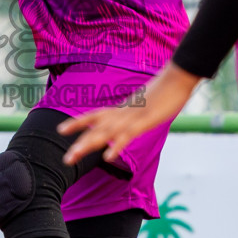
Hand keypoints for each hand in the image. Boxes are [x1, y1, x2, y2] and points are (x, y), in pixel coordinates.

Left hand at [57, 62, 201, 164]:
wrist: (177, 77)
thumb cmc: (165, 90)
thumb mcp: (147, 104)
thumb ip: (137, 112)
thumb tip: (132, 120)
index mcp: (122, 108)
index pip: (95, 115)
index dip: (78, 122)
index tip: (61, 130)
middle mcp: (123, 112)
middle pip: (96, 128)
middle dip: (80, 143)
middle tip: (66, 160)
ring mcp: (132, 117)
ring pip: (105, 132)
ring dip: (88, 145)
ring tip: (73, 156)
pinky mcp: (144, 121)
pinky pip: (127, 135)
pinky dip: (116, 146)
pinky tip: (107, 156)